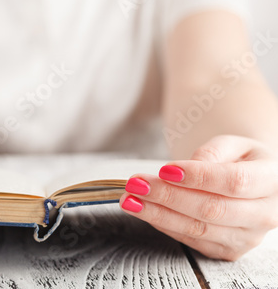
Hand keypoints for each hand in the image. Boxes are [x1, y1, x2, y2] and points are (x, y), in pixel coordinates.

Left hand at [120, 135, 277, 260]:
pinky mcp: (227, 250)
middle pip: (211, 209)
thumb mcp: (232, 144)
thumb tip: (183, 169)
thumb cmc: (240, 160)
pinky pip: (191, 239)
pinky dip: (164, 225)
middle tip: (136, 184)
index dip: (198, 177)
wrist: (251, 181)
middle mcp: (265, 214)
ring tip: (130, 199)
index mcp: (272, 181)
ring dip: (158, 214)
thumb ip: (212, 152)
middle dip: (167, 196)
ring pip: (198, 229)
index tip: (165, 170)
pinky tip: (145, 210)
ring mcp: (247, 237)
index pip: (234, 182)